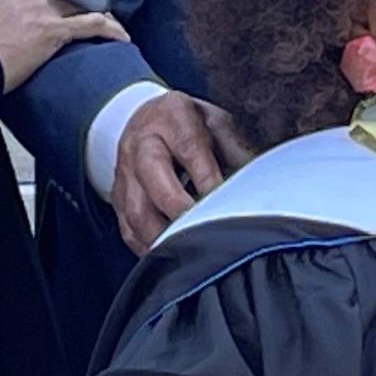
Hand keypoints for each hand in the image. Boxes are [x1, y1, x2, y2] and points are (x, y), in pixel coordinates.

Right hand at [110, 90, 249, 251]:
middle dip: (181, 210)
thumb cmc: (188, 125)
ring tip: (189, 251)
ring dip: (163, 236)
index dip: (209, 178)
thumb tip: (257, 182)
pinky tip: (170, 256)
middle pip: (154, 181)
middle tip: (207, 231)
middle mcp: (141, 145)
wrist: (147, 120)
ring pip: (136, 212)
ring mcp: (125, 174)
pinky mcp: (118, 199)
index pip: (190, 148)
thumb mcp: (217, 123)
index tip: (227, 201)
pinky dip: (148, 248)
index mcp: (171, 119)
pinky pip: (128, 230)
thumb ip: (236, 149)